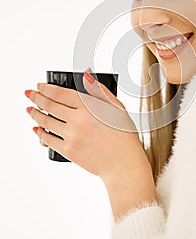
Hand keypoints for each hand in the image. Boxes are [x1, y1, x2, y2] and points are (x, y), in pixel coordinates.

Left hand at [24, 71, 149, 183]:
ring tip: (30, 110)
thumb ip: (99, 90)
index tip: (40, 86)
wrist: (123, 163)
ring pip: (46, 121)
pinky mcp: (68, 150)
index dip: (46, 88)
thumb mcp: (117, 107)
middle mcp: (78, 119)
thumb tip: (86, 75)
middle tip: (30, 94)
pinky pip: (48, 139)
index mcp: (89, 106)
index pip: (59, 93)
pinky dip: (40, 133)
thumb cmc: (123, 135)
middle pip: (49, 105)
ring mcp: (71, 135)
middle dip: (36, 97)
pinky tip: (37, 129)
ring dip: (35, 113)